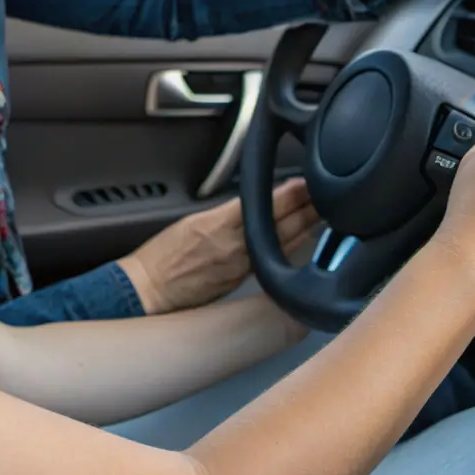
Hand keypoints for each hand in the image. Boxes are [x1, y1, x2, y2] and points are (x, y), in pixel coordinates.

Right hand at [118, 177, 318, 315]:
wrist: (149, 290)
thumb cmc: (162, 255)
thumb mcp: (191, 222)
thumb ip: (224, 214)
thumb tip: (250, 207)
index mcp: (218, 224)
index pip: (263, 205)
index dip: (288, 194)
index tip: (305, 183)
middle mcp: (234, 246)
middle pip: (280, 224)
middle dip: (305, 209)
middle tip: (325, 196)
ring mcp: (241, 266)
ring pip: (281, 243)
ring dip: (304, 227)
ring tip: (322, 213)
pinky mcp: (242, 282)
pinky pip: (273, 261)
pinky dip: (291, 248)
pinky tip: (305, 241)